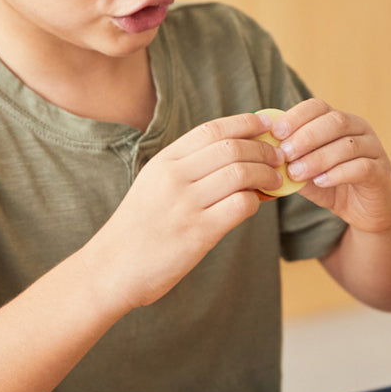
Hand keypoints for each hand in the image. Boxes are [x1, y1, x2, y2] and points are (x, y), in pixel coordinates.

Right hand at [89, 112, 284, 309]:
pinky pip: (240, 205)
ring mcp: (185, 204)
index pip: (212, 130)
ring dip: (266, 174)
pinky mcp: (198, 232)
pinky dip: (256, 201)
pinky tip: (256, 204)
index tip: (266, 124)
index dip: (245, 123)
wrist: (112, 268)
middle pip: (231, 148)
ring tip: (275, 180)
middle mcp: (174, 177)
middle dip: (263, 150)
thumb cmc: (139, 228)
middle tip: (278, 157)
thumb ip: (186, 168)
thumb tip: (234, 154)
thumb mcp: (153, 186)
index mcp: (164, 162)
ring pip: (240, 173)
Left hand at [272, 99, 390, 233]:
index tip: (275, 133)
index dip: (296, 117)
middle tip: (284, 154)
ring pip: (347, 144)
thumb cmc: (335, 187)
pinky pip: (361, 167)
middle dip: (305, 137)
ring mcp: (374, 149)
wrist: (370, 211)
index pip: (317, 107)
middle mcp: (359, 129)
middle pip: (334, 121)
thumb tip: (264, 156)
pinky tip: (320, 181)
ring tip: (296, 173)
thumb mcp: (307, 174)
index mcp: (340, 122)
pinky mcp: (381, 172)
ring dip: (318, 158)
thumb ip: (291, 163)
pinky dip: (338, 173)